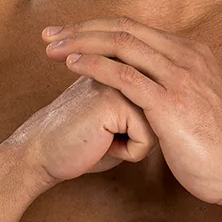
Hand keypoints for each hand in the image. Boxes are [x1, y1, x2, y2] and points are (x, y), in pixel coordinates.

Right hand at [10, 72, 158, 185]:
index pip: (164, 102)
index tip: (118, 133)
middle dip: (142, 137)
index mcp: (129, 66)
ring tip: (104, 138)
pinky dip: (128, 151)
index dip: (145, 128)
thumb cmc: (84, 143)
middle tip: (107, 138)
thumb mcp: (122, 121)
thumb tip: (176, 110)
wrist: (44, 154)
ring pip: (159, 124)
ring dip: (135, 143)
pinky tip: (102, 144)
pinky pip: (147, 137)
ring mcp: (120, 78)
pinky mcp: (115, 99)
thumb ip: (146, 108)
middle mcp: (126, 66)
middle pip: (166, 112)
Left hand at [42, 18, 221, 206]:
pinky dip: (95, 66)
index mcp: (192, 55)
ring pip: (122, 45)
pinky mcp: (171, 103)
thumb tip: (150, 94)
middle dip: (82, 29)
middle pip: (124, 29)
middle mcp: (187, 58)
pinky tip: (72, 66)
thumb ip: (176, 92)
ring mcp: (180, 78)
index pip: (137, 29)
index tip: (69, 34)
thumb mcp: (199, 108)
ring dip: (81, 43)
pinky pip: (125, 75)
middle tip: (49, 35)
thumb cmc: (220, 151)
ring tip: (51, 49)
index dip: (98, 28)